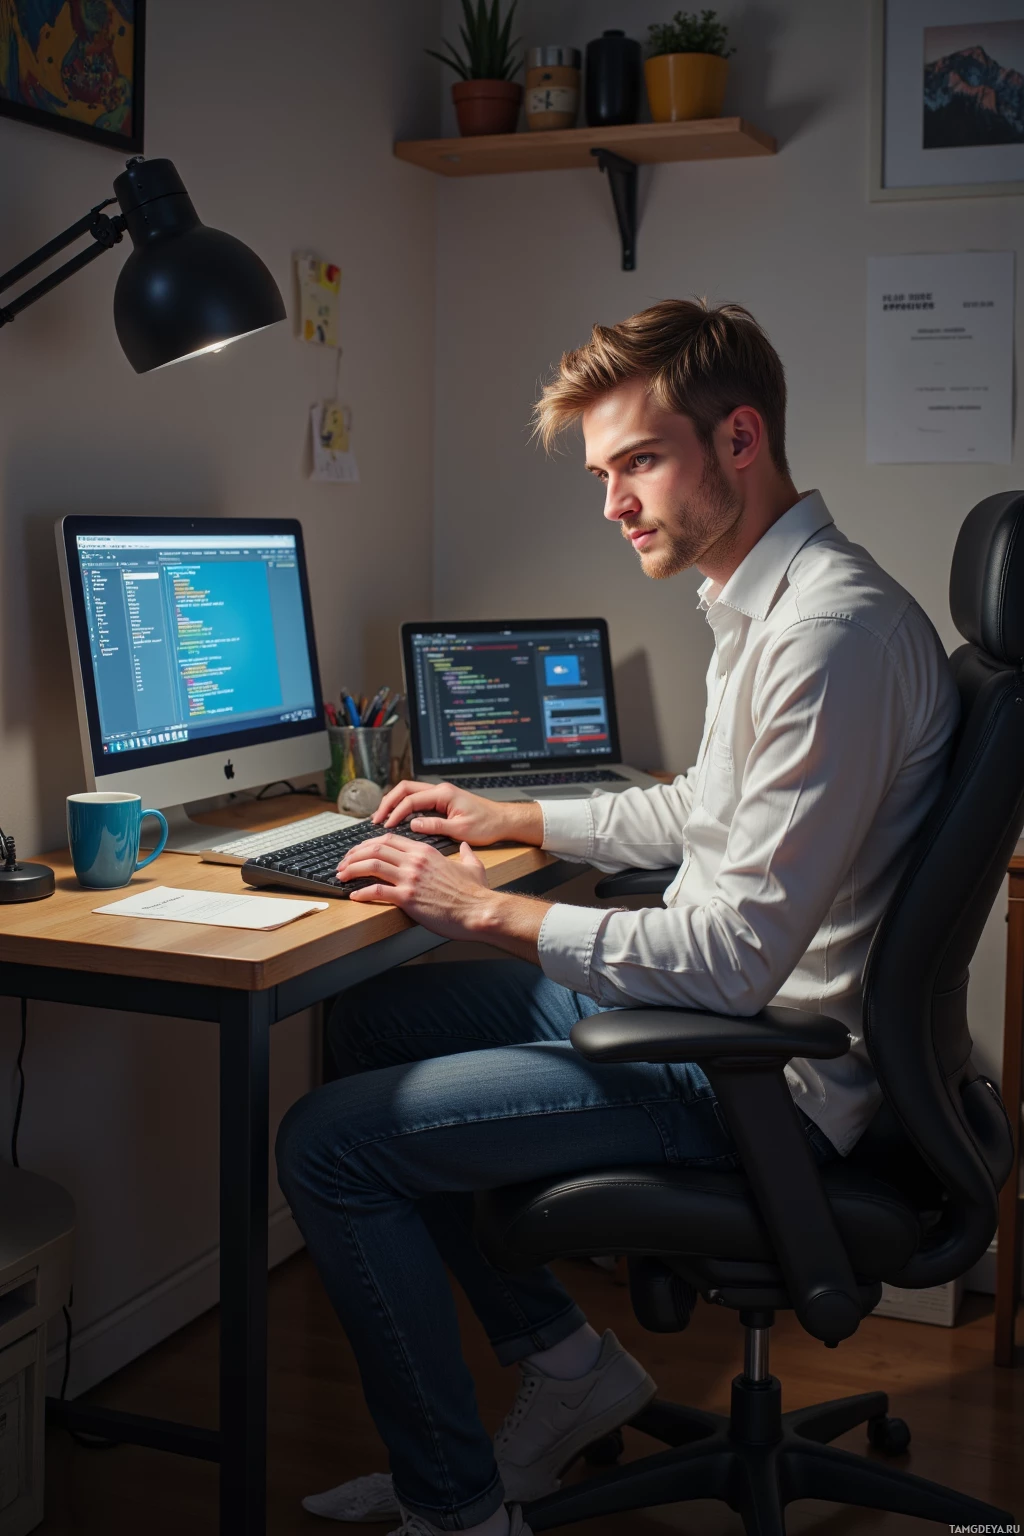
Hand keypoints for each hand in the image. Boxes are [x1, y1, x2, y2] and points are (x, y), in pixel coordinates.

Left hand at [337, 833, 494, 938]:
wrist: (478, 910)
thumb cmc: (476, 893)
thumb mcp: (473, 865)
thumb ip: (466, 853)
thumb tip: (465, 846)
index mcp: (425, 851)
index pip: (389, 840)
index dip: (368, 843)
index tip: (358, 851)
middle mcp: (415, 861)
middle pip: (375, 849)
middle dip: (353, 855)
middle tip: (343, 863)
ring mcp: (410, 879)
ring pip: (371, 865)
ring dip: (352, 870)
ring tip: (341, 876)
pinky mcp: (407, 898)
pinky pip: (377, 891)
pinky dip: (362, 893)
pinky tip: (354, 896)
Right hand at [371, 779, 541, 846]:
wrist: (503, 821)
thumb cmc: (487, 825)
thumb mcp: (461, 830)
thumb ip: (436, 826)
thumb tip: (413, 825)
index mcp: (443, 794)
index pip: (411, 799)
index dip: (396, 812)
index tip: (386, 825)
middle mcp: (440, 790)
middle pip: (405, 789)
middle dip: (388, 803)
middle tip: (376, 819)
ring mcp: (440, 794)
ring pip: (409, 793)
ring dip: (394, 803)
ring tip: (382, 818)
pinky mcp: (442, 801)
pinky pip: (417, 800)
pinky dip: (404, 807)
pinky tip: (398, 819)